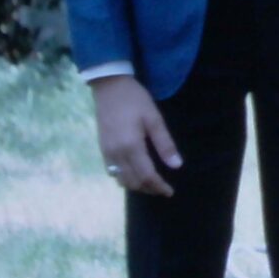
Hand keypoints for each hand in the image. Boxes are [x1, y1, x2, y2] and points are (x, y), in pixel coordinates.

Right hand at [91, 75, 180, 195]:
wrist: (109, 86)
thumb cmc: (135, 99)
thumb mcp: (154, 118)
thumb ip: (165, 144)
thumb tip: (176, 166)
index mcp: (131, 146)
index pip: (146, 176)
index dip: (159, 187)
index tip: (170, 191)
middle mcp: (117, 154)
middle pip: (133, 182)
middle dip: (149, 189)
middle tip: (162, 188)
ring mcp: (107, 152)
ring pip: (121, 180)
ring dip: (136, 185)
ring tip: (150, 182)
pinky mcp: (102, 148)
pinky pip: (112, 172)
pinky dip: (124, 177)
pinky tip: (134, 172)